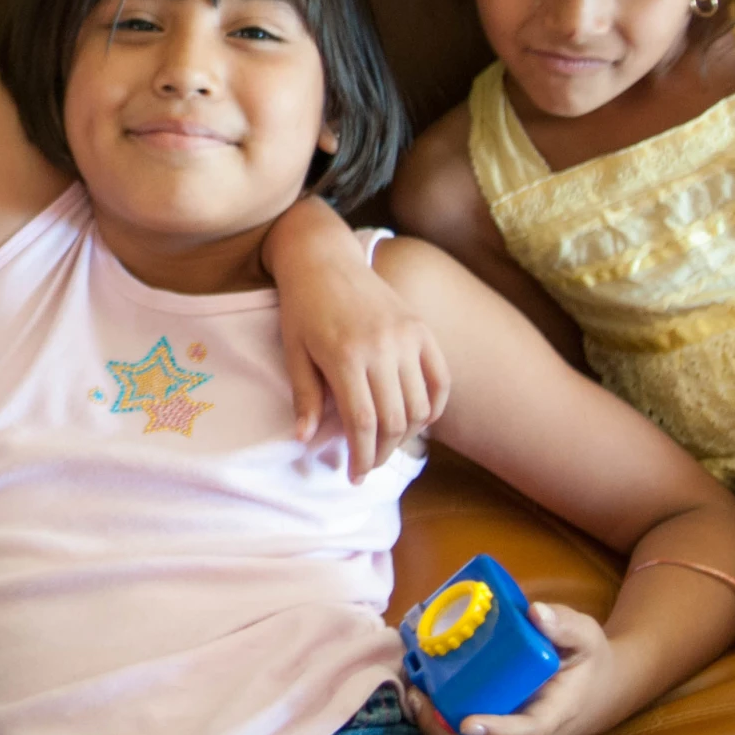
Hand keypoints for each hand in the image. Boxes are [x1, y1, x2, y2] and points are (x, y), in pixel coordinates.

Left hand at [276, 244, 449, 479]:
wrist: (324, 258)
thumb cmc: (302, 307)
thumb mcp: (294, 351)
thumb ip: (305, 396)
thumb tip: (305, 439)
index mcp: (345, 356)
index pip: (362, 422)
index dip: (361, 455)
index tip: (353, 475)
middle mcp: (382, 348)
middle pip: (393, 420)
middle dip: (381, 452)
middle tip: (367, 465)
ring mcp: (407, 338)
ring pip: (420, 406)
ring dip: (406, 435)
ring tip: (387, 444)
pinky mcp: (422, 329)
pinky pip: (440, 380)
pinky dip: (434, 407)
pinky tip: (418, 421)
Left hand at [403, 601, 614, 734]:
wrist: (600, 689)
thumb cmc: (588, 660)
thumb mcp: (585, 636)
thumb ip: (563, 624)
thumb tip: (535, 613)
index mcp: (556, 717)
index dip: (495, 732)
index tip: (466, 722)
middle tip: (417, 698)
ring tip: (413, 698)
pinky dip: (441, 734)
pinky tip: (422, 704)